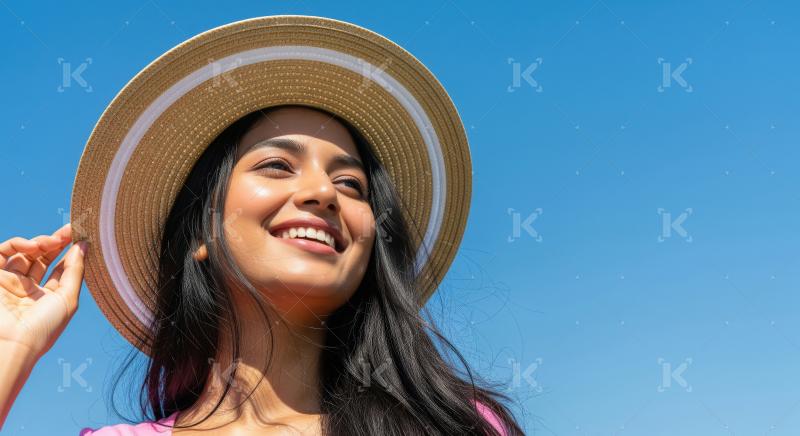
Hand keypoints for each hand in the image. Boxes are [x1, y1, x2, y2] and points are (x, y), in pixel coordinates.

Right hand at [0, 223, 85, 357]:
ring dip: (40, 242)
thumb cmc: (43, 327)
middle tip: (70, 229)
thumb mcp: (67, 299)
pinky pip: (4, 252)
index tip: (82, 236)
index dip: (70, 252)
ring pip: (25, 253)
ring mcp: (9, 282)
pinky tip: (34, 245)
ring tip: (53, 240)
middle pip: (43, 258)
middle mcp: (27, 289)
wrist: (10, 343)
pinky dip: (18, 244)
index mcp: (47, 297)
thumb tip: (84, 246)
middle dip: (57, 242)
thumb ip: (75, 271)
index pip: (59, 268)